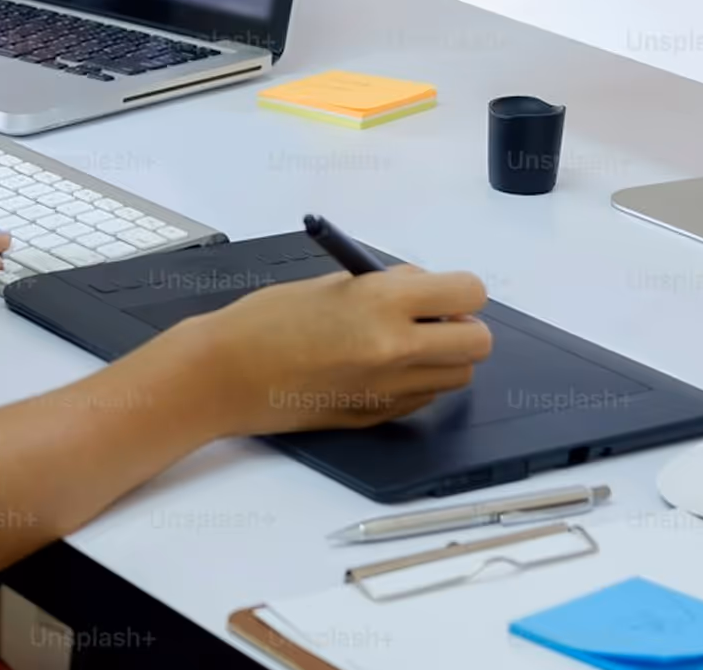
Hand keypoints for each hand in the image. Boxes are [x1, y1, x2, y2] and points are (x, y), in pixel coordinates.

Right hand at [185, 265, 492, 434]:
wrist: (225, 374)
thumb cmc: (265, 320)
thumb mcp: (332, 284)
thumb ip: (387, 286)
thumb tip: (427, 290)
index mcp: (382, 303)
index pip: (468, 293)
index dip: (460, 291)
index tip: (442, 292)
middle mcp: (395, 349)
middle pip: (477, 344)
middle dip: (461, 328)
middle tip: (430, 319)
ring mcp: (388, 390)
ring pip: (458, 377)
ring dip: (442, 358)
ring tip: (401, 344)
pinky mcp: (376, 418)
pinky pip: (424, 399)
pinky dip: (415, 382)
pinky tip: (377, 369)